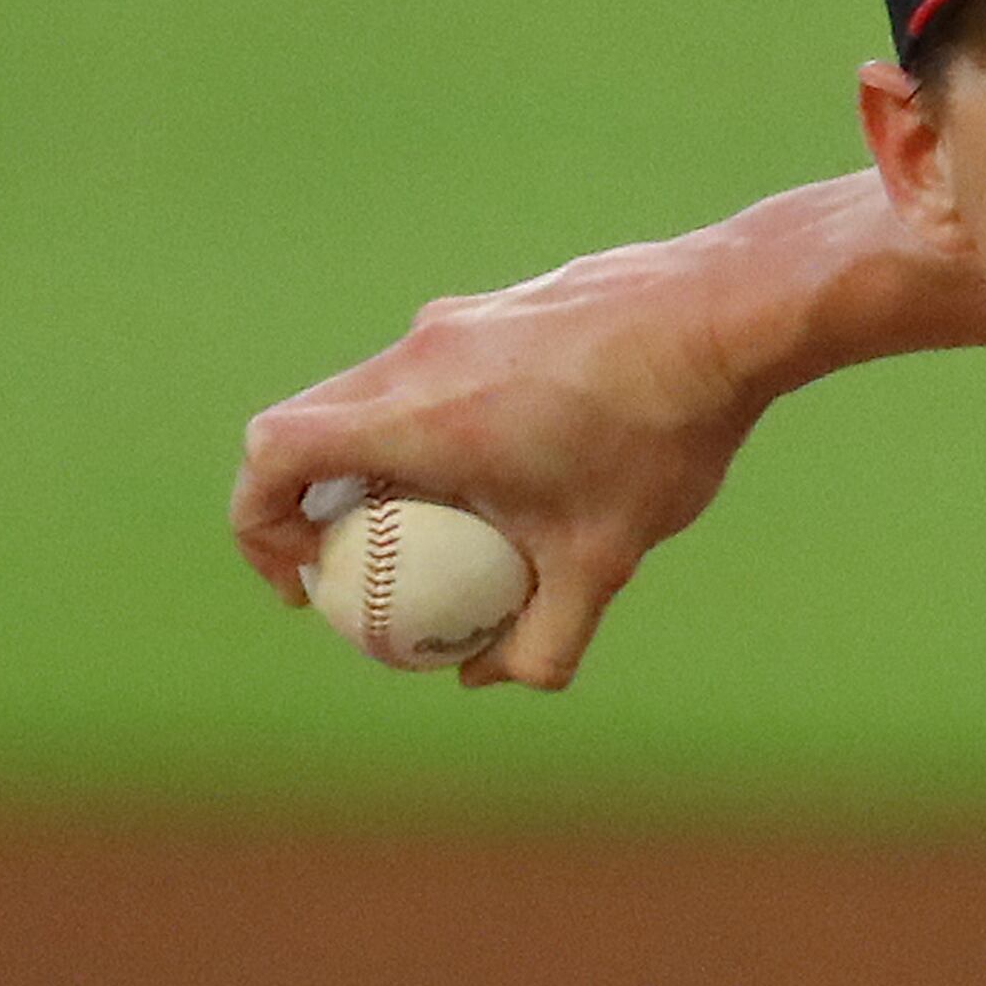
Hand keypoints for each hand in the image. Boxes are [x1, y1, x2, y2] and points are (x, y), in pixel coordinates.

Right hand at [231, 243, 771, 687]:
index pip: (275, 453)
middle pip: (311, 425)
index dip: (258, 521)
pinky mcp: (496, 307)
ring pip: (374, 396)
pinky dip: (430, 426)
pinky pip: (431, 372)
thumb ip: (544, 636)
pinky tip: (513, 468)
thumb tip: (486, 679)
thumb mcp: (607, 557)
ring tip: (435, 525)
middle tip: (348, 564)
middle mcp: (418, 355)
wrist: (727, 312)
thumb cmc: (662, 433)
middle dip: (307, 502)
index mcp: (418, 416)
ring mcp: (456, 320)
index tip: (299, 578)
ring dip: (375, 463)